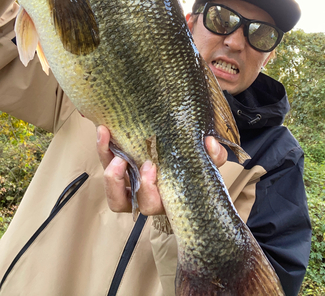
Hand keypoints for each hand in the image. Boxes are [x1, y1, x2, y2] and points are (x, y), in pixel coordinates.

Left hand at [97, 125, 227, 215]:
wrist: (184, 158)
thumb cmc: (194, 168)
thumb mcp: (207, 163)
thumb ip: (213, 156)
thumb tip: (210, 143)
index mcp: (164, 199)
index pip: (151, 204)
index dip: (147, 190)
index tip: (152, 167)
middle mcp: (142, 196)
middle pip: (121, 202)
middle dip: (119, 183)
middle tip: (124, 159)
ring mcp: (128, 184)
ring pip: (109, 185)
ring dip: (105, 165)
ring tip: (107, 139)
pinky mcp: (119, 168)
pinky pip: (106, 162)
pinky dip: (102, 148)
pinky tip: (103, 130)